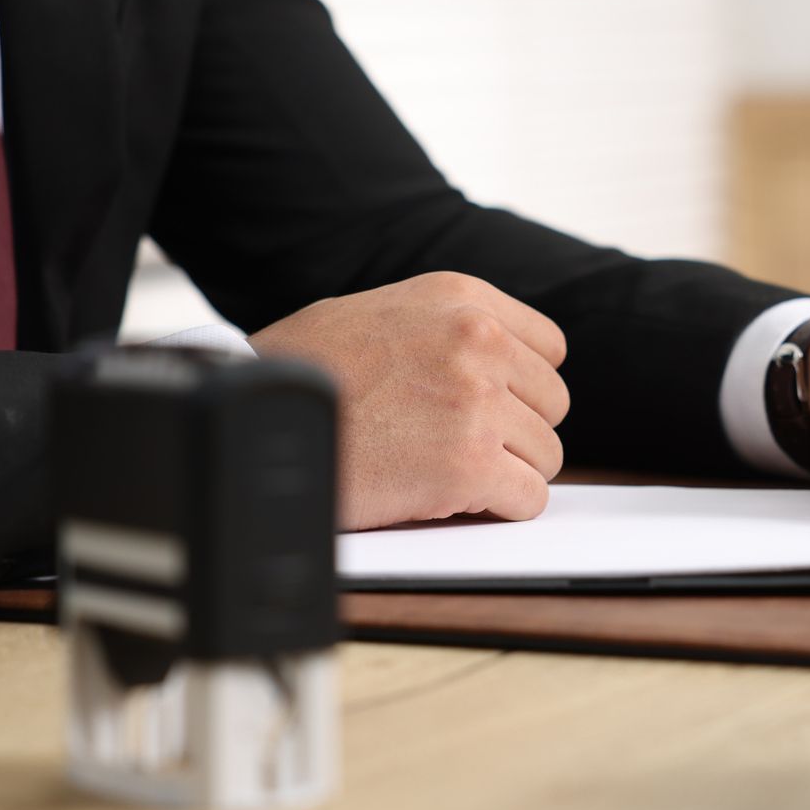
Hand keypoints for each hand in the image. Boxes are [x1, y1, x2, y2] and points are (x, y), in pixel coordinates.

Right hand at [250, 272, 568, 530]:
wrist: (257, 416)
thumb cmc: (303, 369)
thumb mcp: (383, 312)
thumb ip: (447, 328)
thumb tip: (500, 358)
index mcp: (462, 300)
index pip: (550, 348)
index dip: (522, 385)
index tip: (491, 404)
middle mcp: (479, 342)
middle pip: (552, 405)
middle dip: (515, 431)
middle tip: (459, 444)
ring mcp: (477, 403)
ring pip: (547, 455)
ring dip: (505, 472)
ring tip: (443, 468)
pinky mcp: (468, 465)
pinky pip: (528, 500)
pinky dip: (498, 509)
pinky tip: (450, 498)